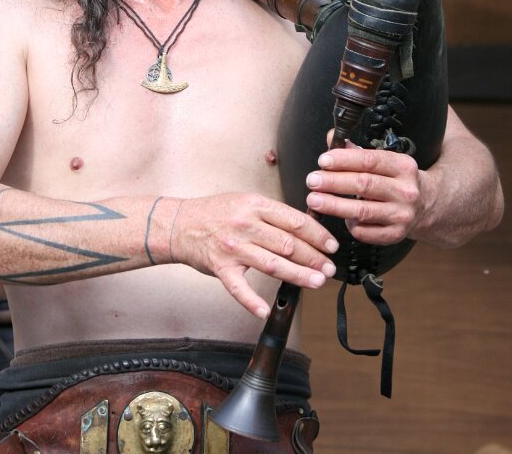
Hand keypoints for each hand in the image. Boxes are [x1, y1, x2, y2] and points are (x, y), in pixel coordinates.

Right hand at [172, 193, 338, 318]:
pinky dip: (252, 301)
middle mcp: (245, 225)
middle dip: (314, 257)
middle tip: (329, 268)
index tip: (331, 245)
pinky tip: (265, 310)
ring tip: (317, 281)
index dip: (317, 234)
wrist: (179, 223)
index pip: (294, 220)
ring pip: (272, 264)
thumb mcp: (245, 201)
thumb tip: (303, 227)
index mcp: (255, 205)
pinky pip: (239, 288)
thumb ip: (271, 213)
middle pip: (288, 244)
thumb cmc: (215, 212)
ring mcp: (233, 248)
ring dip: (298, 275)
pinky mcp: (221, 268)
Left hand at [306, 141, 425, 245]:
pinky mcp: (396, 235)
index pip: (369, 160)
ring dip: (334, 205)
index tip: (323, 161)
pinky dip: (350, 224)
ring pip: (362, 210)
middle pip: (364, 185)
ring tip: (314, 200)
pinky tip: (342, 217)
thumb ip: (356, 151)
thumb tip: (333, 138)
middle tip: (312, 181)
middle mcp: (406, 191)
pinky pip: (366, 232)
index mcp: (403, 166)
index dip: (344, 160)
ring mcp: (402, 215)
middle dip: (333, 182)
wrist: (425, 205)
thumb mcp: (384, 161)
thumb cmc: (395, 179)